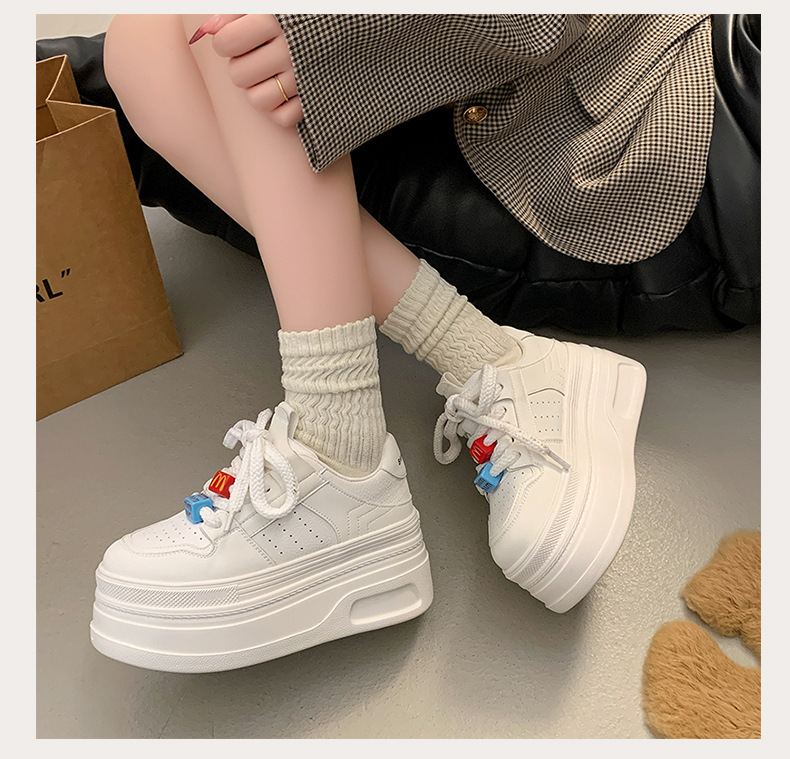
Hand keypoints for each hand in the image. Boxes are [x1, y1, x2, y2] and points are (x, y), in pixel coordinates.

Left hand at [189, 14, 303, 127]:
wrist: (336, 25)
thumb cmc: (291, 15)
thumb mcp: (264, 4)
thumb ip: (234, 12)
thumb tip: (206, 30)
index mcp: (274, 21)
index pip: (226, 43)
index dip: (224, 42)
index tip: (234, 38)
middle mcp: (290, 51)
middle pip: (238, 76)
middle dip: (241, 67)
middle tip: (253, 58)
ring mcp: (303, 78)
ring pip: (258, 101)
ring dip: (257, 91)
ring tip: (266, 76)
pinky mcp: (313, 100)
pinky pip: (282, 118)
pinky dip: (279, 109)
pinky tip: (282, 92)